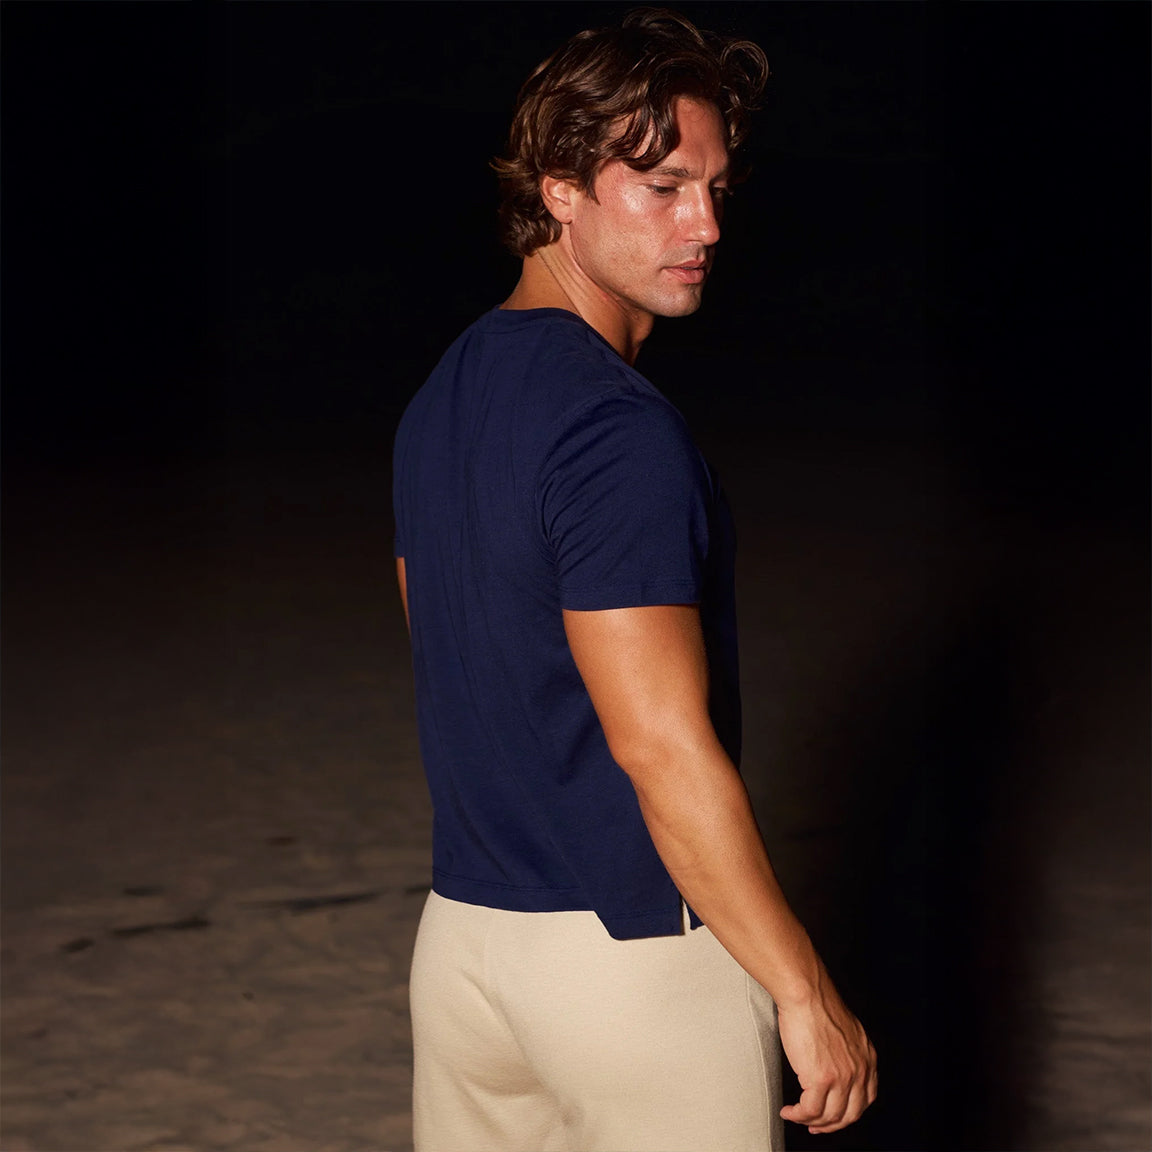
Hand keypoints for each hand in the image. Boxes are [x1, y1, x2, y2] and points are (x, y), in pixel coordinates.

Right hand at [777, 971, 877, 1133]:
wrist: (806, 993)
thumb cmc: (817, 1003)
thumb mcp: (845, 1030)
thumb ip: (847, 1051)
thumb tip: (835, 1064)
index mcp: (867, 1058)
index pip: (865, 1098)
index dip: (848, 1112)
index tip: (835, 1116)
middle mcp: (859, 1070)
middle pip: (849, 1114)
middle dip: (830, 1125)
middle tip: (815, 1126)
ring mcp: (843, 1077)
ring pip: (829, 1116)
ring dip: (810, 1121)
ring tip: (796, 1116)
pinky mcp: (821, 1079)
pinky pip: (810, 1110)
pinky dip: (798, 1115)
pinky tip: (789, 1111)